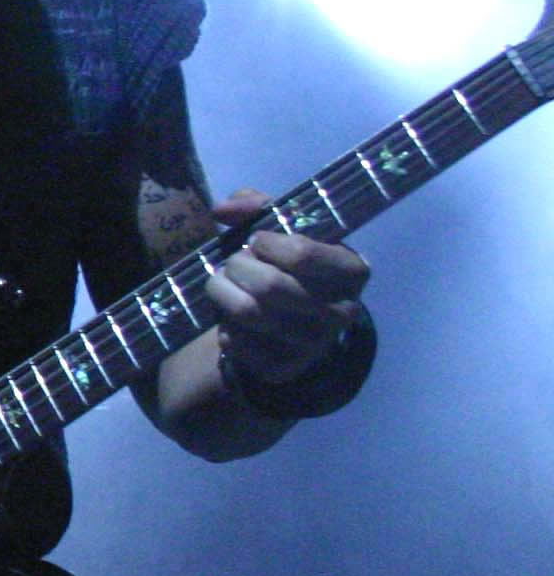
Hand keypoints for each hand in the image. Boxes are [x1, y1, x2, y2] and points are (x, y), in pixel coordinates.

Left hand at [204, 189, 368, 384]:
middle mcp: (342, 312)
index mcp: (353, 270)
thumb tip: (223, 210)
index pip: (301, 253)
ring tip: (225, 286)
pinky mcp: (284, 369)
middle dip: (237, 267)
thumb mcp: (282, 230)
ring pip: (247, 313)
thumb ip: (256, 206)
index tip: (256, 242)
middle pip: (268, 285)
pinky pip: (236, 342)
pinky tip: (233, 320)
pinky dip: (224, 326)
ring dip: (222, 293)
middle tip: (234, 265)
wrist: (291, 325)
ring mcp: (315, 345)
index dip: (264, 243)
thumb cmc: (287, 266)